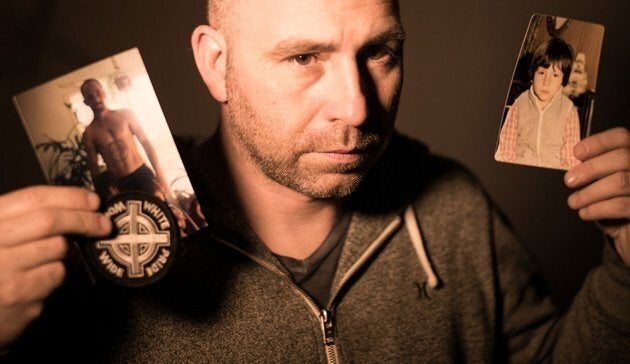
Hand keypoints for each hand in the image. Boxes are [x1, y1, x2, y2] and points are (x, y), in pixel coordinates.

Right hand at [0, 186, 111, 349]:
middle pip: (49, 221)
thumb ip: (27, 216)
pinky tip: (38, 278)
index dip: (70, 197)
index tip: (93, 201)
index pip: (34, 199)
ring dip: (64, 251)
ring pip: (57, 249)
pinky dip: (55, 274)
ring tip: (47, 258)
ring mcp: (5, 272)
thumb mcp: (2, 232)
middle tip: (104, 224)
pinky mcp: (19, 297)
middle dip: (83, 220)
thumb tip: (76, 204)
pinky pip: (55, 276)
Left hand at [565, 127, 629, 264]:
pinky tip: (585, 212)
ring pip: (620, 182)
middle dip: (590, 168)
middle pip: (622, 157)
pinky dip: (597, 208)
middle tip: (569, 181)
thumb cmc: (615, 205)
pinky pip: (621, 205)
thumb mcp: (604, 183)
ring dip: (590, 192)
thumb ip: (595, 170)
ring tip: (574, 201)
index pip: (622, 137)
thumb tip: (573, 163)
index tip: (576, 152)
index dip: (598, 142)